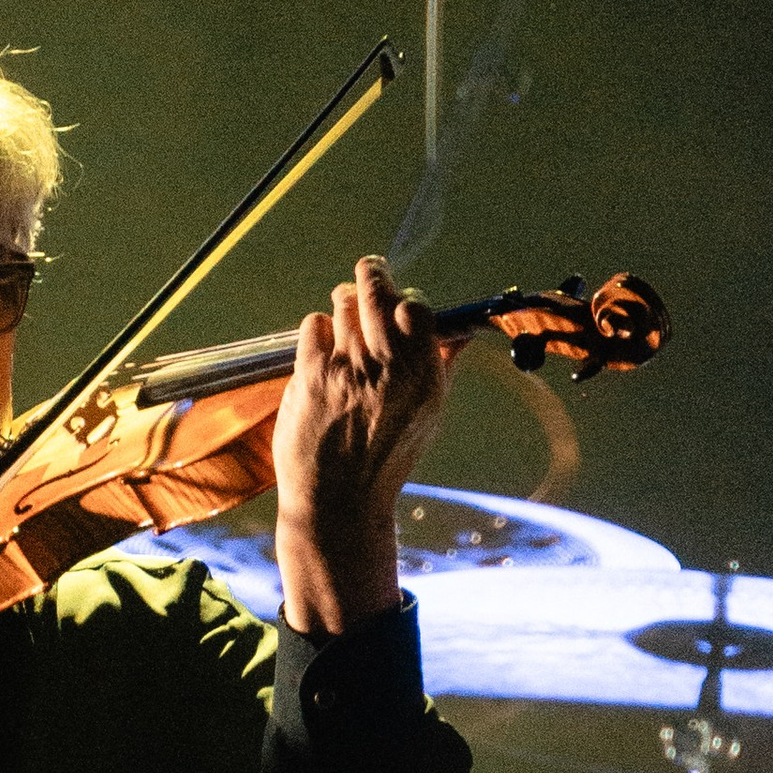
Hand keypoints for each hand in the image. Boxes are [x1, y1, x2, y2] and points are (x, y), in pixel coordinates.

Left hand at [270, 257, 464, 635]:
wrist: (339, 503)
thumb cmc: (383, 459)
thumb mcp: (426, 417)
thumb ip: (441, 369)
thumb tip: (459, 333)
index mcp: (423, 378)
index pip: (417, 310)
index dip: (404, 298)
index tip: (396, 298)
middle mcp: (390, 369)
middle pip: (379, 293)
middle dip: (371, 274)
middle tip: (368, 270)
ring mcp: (350, 370)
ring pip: (344, 304)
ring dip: (343, 306)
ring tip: (342, 326)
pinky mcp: (313, 375)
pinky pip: (315, 325)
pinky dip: (317, 332)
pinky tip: (320, 352)